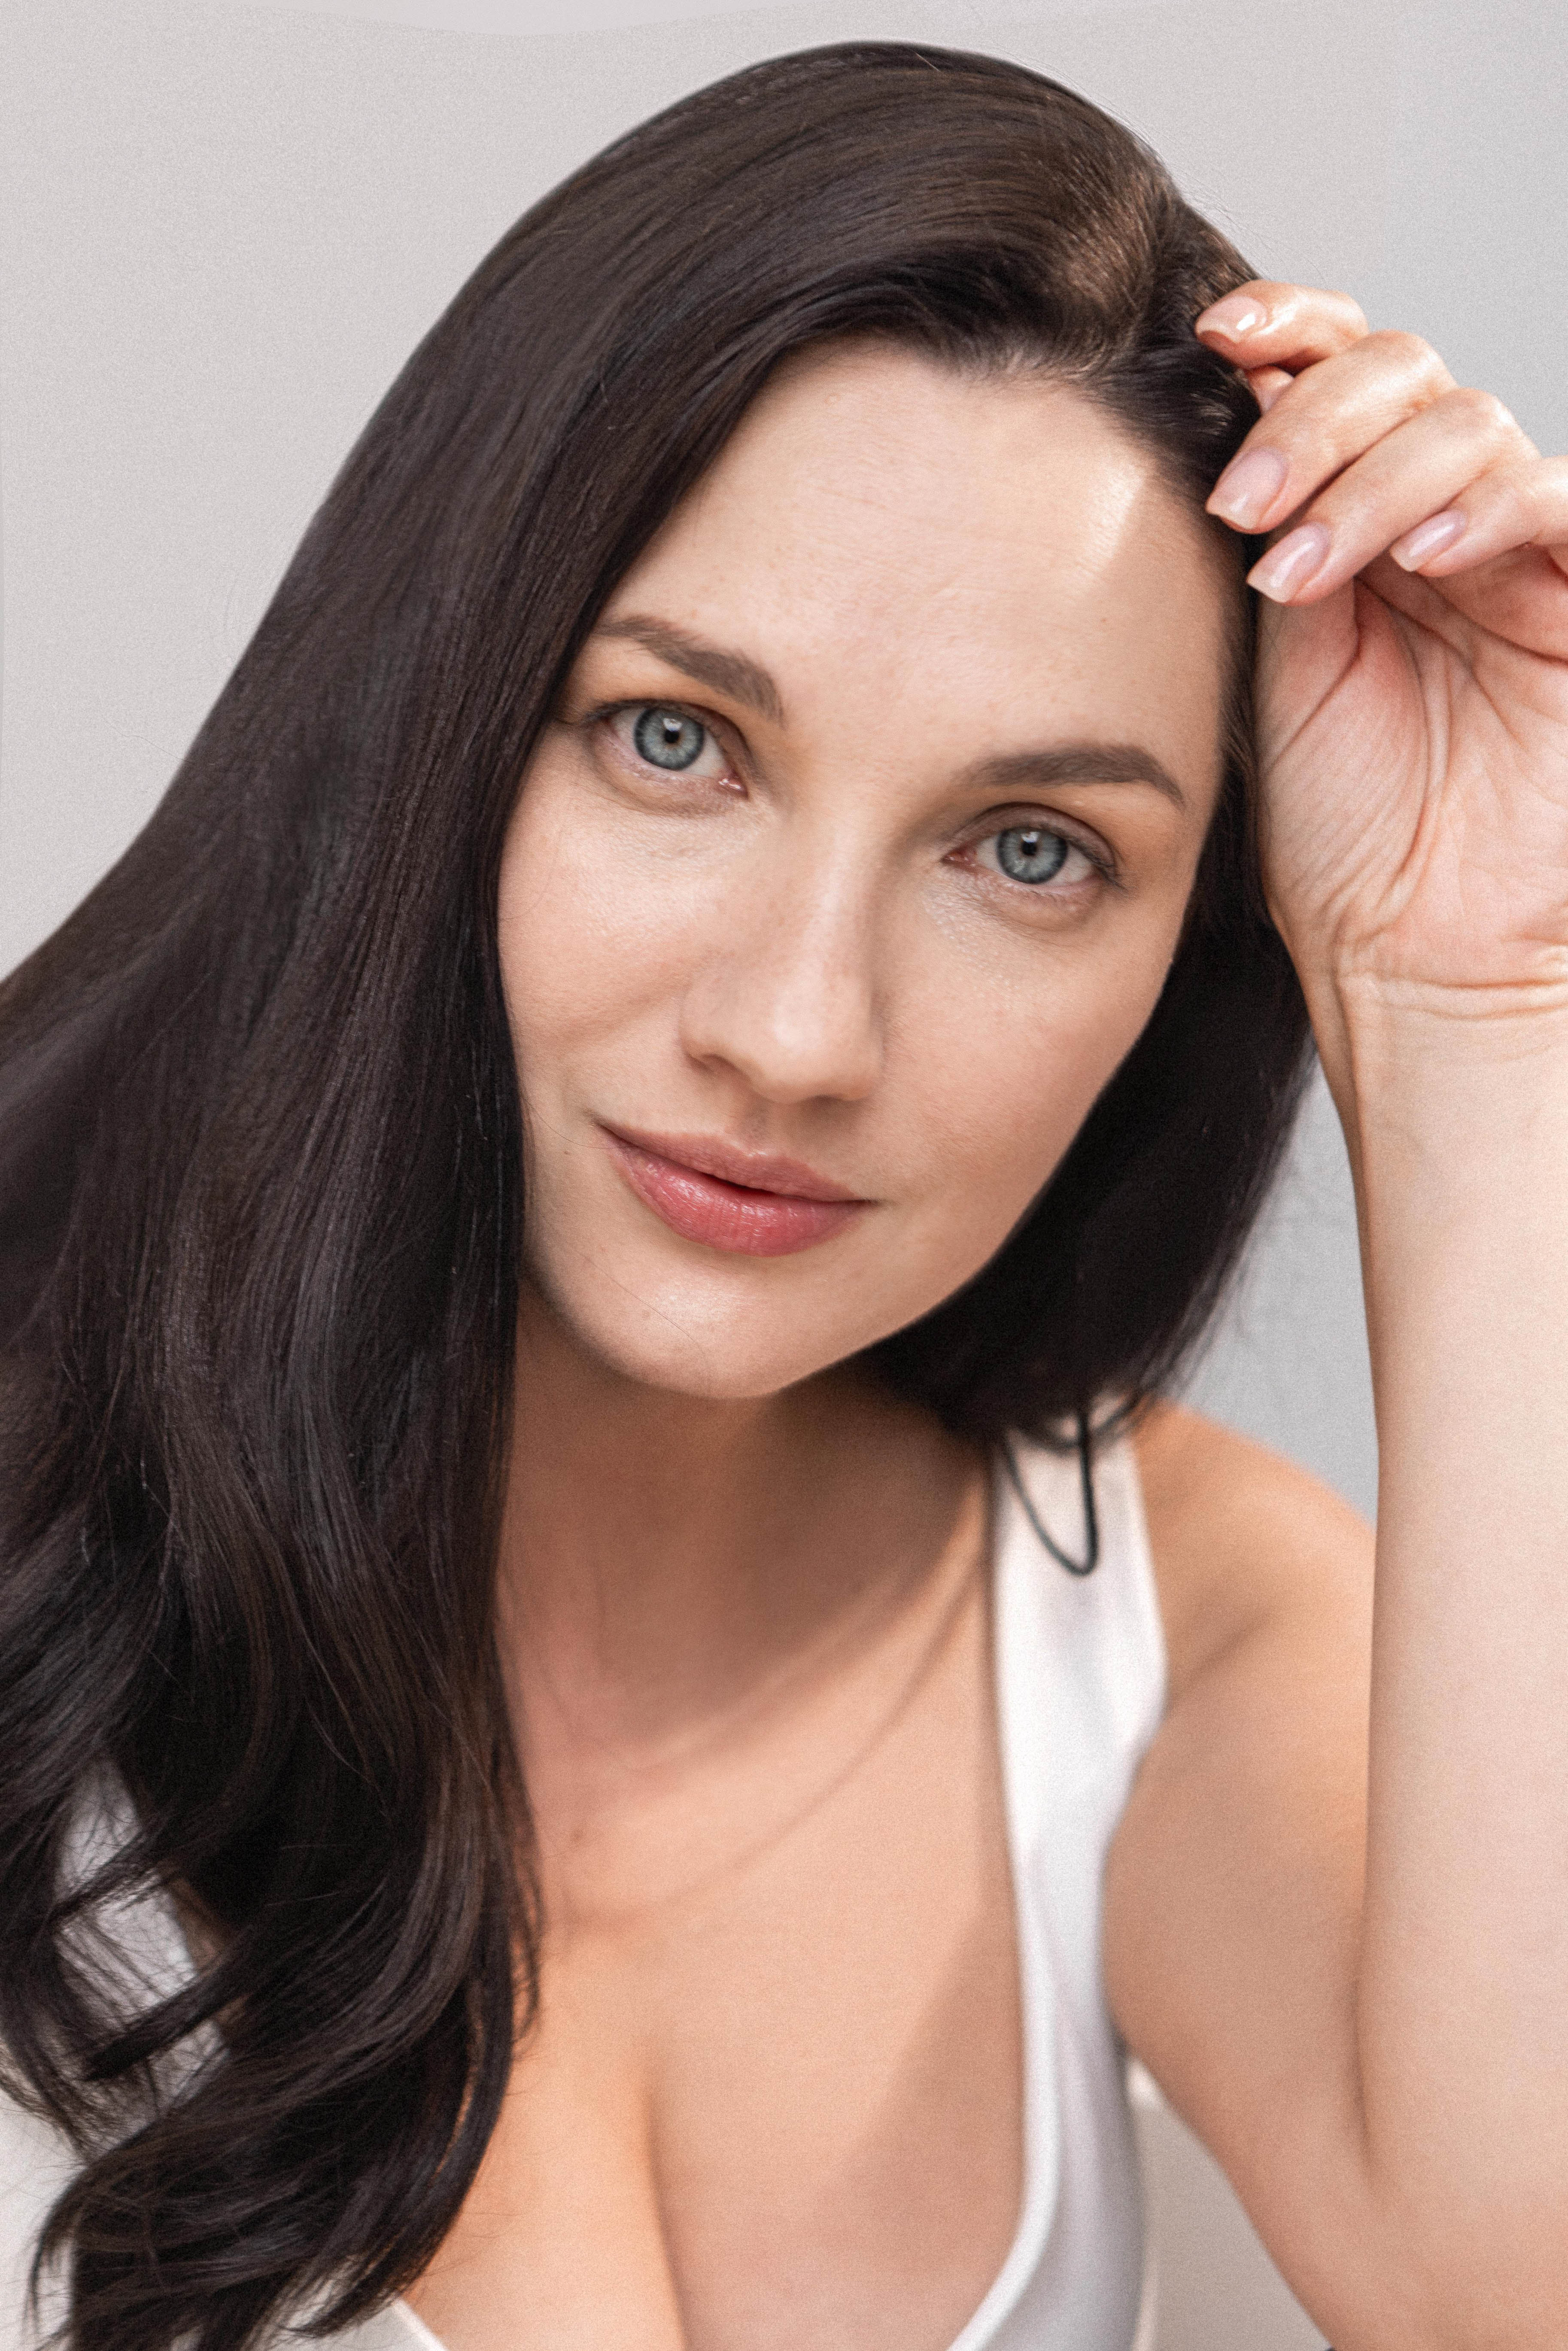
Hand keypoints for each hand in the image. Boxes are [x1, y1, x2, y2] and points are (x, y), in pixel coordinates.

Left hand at [1193, 282, 1567, 1054]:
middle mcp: (1445, 520)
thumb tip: (1233, 411)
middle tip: (1240, 505)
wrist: (1403, 948)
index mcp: (1362, 521)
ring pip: (1468, 425)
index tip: (1213, 336)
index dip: (1289, 326)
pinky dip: (1483, 507)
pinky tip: (1419, 556)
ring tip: (1300, 570)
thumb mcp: (1273, 659)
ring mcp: (1520, 556)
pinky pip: (1559, 501)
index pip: (1342, 369)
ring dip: (1369, 479)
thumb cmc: (1337, 831)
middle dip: (1311, 418)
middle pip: (1404, 373)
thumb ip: (1272, 535)